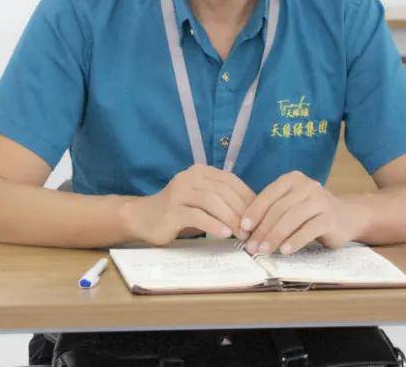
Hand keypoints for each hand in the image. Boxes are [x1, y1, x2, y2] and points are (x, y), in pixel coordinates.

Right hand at [122, 164, 255, 245]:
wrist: (144, 218)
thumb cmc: (179, 212)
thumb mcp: (203, 202)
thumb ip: (222, 201)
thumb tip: (253, 214)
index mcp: (201, 171)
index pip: (231, 181)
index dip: (248, 197)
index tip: (260, 215)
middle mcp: (190, 177)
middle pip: (223, 191)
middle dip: (242, 211)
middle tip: (253, 230)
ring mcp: (180, 191)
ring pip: (212, 201)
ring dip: (231, 218)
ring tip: (242, 234)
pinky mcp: (172, 209)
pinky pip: (197, 215)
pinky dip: (214, 225)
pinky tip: (225, 234)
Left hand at [241, 171, 361, 254]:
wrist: (346, 217)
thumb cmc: (311, 213)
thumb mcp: (291, 205)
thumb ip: (272, 211)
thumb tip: (246, 230)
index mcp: (292, 179)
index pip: (268, 195)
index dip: (254, 212)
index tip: (243, 229)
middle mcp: (307, 186)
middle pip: (279, 209)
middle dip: (262, 229)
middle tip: (252, 246)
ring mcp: (321, 200)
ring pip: (292, 219)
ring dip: (275, 236)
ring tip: (264, 250)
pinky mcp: (330, 217)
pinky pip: (308, 230)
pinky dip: (294, 241)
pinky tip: (285, 251)